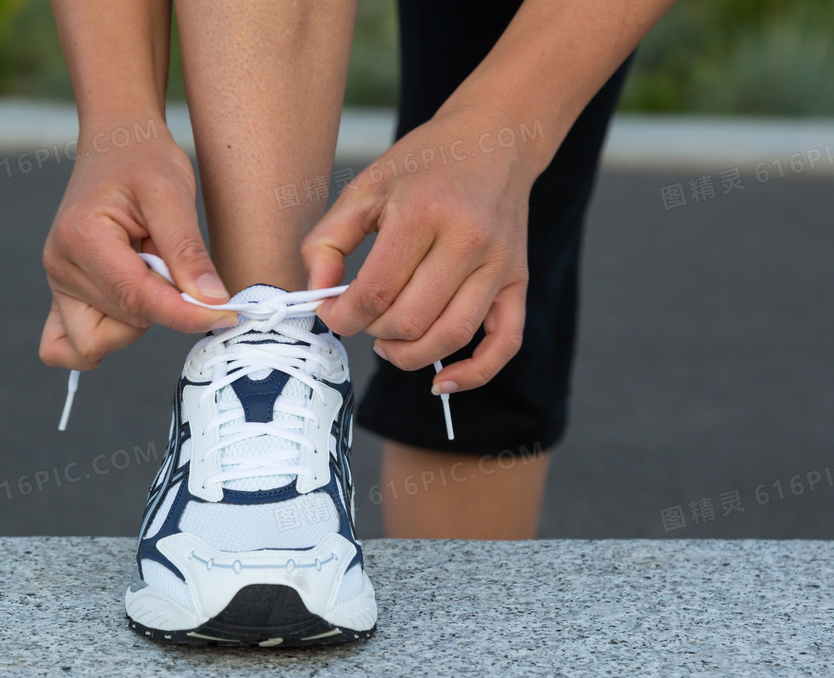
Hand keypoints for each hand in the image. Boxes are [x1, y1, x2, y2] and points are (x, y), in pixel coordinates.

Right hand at [39, 115, 235, 369]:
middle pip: (123, 324)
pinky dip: (104, 340)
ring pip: (100, 341)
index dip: (186, 314)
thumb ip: (189, 252)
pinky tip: (132, 315)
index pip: (137, 298)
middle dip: (163, 308)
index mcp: (81, 238)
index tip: (227, 314)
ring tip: (152, 273)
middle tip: (176, 265)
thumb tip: (211, 301)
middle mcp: (60, 265)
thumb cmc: (145, 161)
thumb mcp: (173, 194)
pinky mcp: (65, 295)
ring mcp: (57, 283)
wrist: (118, 145)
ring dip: (139, 319)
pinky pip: (67, 346)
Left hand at [302, 102, 537, 393]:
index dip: (342, 315)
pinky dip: (473, 373)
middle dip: (373, 331)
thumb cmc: (425, 164)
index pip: (376, 291)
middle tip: (361, 318)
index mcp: (424, 212)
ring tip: (388, 344)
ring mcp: (499, 265)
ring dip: (409, 355)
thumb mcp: (366, 187)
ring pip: (450, 337)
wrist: (496, 140)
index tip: (330, 311)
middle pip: (411, 320)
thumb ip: (329, 240)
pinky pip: (504, 344)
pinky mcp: (519, 281)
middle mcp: (468, 240)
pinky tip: (442, 381)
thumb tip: (315, 293)